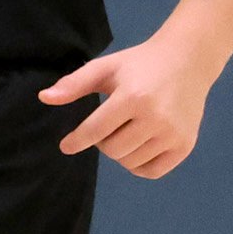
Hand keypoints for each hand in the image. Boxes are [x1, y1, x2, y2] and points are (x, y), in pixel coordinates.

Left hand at [39, 40, 207, 177]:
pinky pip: (152, 172)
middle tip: (108, 126)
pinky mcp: (185, 145)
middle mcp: (156, 118)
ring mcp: (173, 134)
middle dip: (102, 142)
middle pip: (112, 150)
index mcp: (133, 97)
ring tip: (124, 132)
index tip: (66, 146)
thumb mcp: (106, 68)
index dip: (76, 141)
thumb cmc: (140, 64)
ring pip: (130, 162)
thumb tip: (44, 98)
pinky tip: (137, 148)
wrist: (187, 61)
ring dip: (120, 153)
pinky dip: (138, 166)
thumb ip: (74, 84)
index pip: (96, 130)